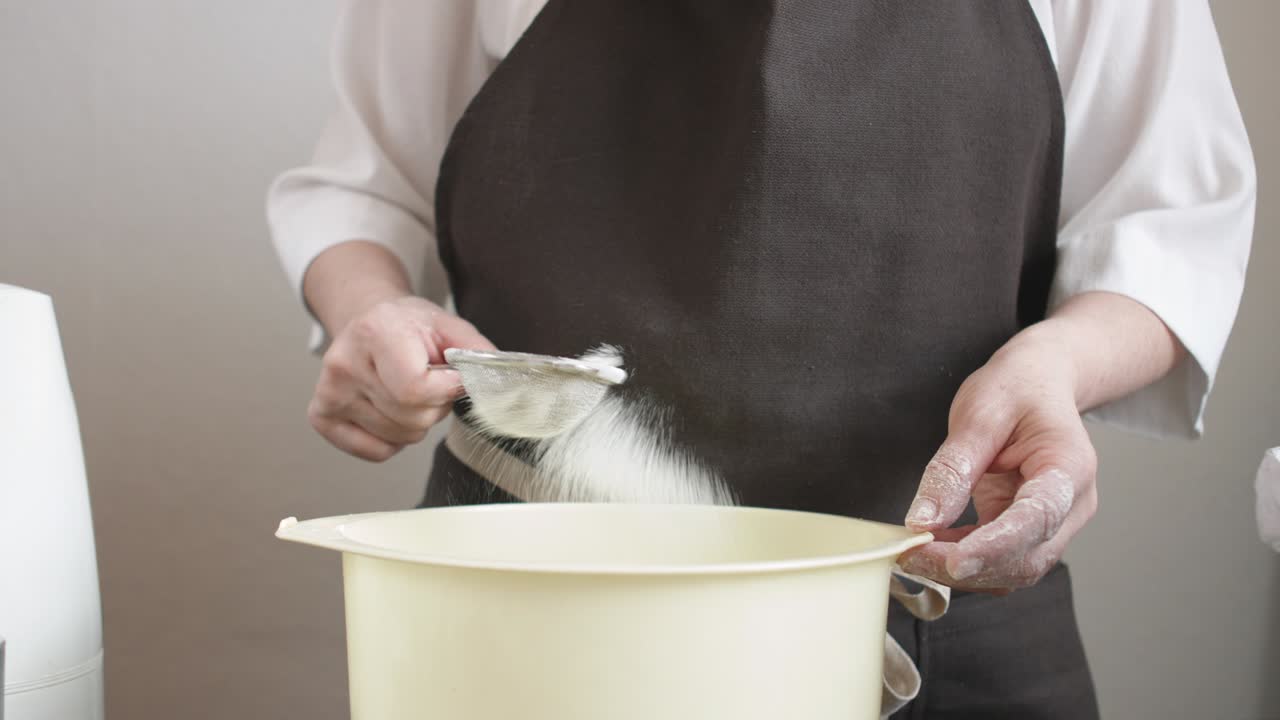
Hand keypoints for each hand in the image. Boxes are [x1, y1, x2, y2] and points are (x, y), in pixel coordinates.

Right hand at [308, 296, 494, 461]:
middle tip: (428, 382)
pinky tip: (390, 408)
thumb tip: (500, 382)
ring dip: (416, 421)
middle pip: (412, 416)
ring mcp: (329, 392)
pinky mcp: (322, 416)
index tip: (453, 378)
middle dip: (434, 406)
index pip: (416, 389)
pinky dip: (393, 439)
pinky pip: (377, 452)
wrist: (368, 319)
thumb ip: (476, 353)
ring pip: (399, 437)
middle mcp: (345, 363)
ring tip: (407, 391)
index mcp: (376, 332)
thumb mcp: (448, 325)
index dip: (446, 390)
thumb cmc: (408, 326)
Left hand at [898, 330, 1098, 592]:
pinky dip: (963, 561)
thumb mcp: (977, 414)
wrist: (1039, 383)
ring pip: (1014, 570)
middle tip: (910, 555)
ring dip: (963, 571)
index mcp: (1069, 466)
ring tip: (913, 553)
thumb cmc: (1015, 390)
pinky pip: (1000, 561)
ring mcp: (1056, 523)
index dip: (996, 546)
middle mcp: (1073, 504)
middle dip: (967, 565)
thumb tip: (923, 521)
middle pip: (1026, 556)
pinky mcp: (1031, 532)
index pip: (1038, 518)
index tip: (954, 561)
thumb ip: (952, 469)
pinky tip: (930, 547)